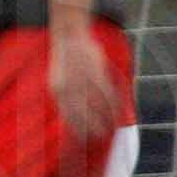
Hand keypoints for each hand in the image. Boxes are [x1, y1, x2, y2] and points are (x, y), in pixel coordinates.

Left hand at [48, 23, 119, 140]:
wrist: (69, 38)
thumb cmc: (64, 61)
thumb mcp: (58, 81)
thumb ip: (65, 97)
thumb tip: (73, 117)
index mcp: (57, 90)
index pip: (69, 115)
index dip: (78, 128)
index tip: (86, 138)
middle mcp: (70, 87)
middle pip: (84, 113)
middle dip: (94, 127)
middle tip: (101, 137)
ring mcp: (85, 80)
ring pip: (99, 105)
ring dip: (107, 118)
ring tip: (112, 128)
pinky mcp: (97, 73)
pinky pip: (108, 93)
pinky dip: (114, 103)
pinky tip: (119, 111)